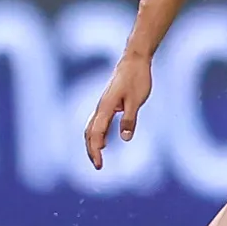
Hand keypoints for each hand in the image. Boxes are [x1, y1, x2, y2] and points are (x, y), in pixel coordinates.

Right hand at [84, 53, 154, 169]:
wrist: (134, 60)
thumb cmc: (137, 78)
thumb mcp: (136, 100)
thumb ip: (129, 119)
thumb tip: (125, 138)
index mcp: (105, 107)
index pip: (96, 134)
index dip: (95, 151)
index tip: (99, 165)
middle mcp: (100, 107)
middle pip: (89, 133)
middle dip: (91, 150)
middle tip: (98, 166)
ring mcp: (103, 105)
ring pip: (91, 128)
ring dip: (93, 144)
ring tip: (98, 158)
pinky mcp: (108, 103)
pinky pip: (98, 123)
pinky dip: (97, 135)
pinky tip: (104, 143)